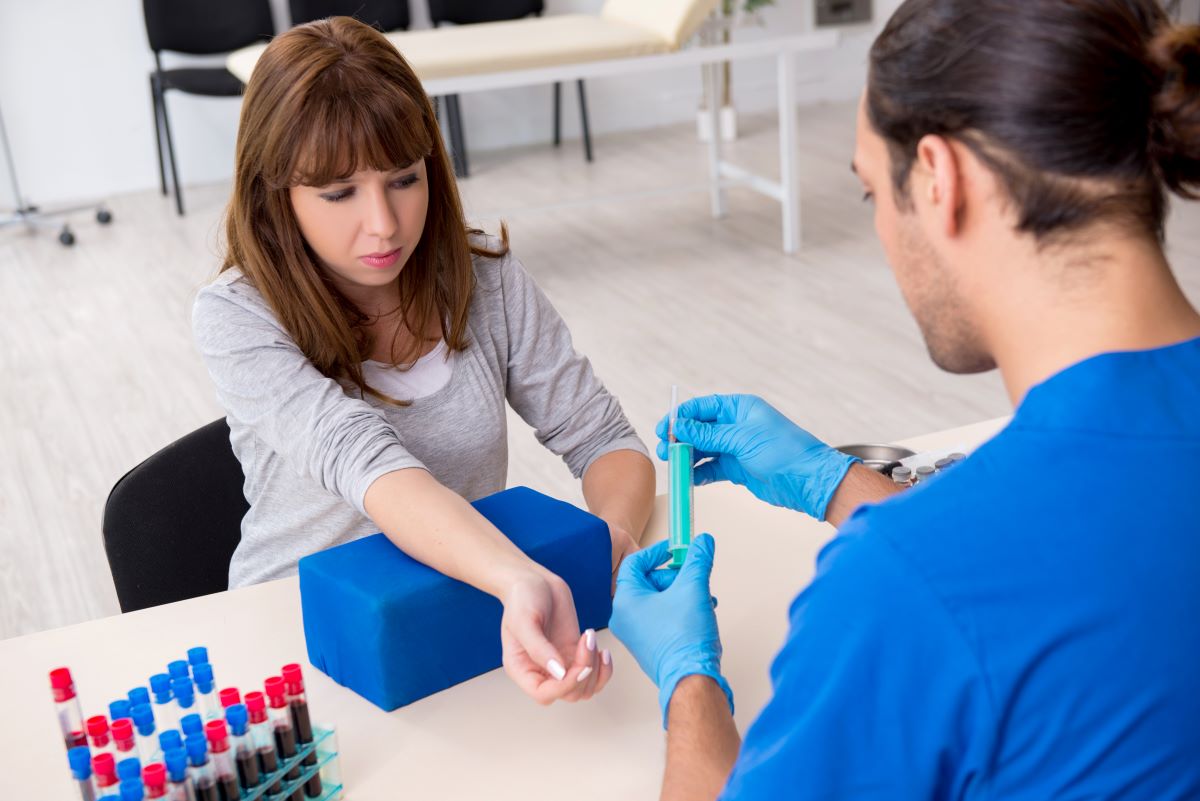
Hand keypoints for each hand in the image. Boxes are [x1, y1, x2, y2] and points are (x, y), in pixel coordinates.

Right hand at [500, 570, 611, 704]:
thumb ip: (539, 650)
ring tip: (591, 639)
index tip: (578, 665)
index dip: (565, 686)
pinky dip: (603, 667)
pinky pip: (593, 673)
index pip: (544, 694)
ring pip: (584, 687)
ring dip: (596, 669)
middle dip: (584, 672)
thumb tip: (559, 674)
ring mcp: (560, 663)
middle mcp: (541, 671)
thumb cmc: (521, 598)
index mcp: (522, 669)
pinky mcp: (574, 653)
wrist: (534, 580)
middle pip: (569, 693)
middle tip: (586, 642)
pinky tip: (601, 649)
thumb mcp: (525, 621)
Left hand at [610, 535, 732, 726]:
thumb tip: (702, 543)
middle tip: (695, 574)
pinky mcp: (650, 643)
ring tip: (704, 596)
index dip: (658, 551)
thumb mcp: (693, 588)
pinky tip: (701, 611)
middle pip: (650, 580)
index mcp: (625, 601)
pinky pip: (663, 615)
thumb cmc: (683, 639)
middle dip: (678, 576)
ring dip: (684, 592)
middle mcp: (625, 617)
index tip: (677, 548)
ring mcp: (637, 632)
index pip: (635, 562)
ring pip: (660, 599)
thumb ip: (697, 560)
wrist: (691, 679)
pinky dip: (682, 608)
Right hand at [656, 394, 858, 520]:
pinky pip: (712, 468)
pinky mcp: (738, 468)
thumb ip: (709, 434)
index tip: (665, 428)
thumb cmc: (783, 451)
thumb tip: (681, 427)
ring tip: (672, 463)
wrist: (807, 480)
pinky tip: (688, 477)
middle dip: (681, 438)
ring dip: (687, 456)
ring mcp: (737, 447)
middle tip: (666, 449)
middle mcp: (736, 425)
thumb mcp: (741, 439)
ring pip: (704, 449)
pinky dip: (699, 472)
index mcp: (740, 408)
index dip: (681, 416)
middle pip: (700, 428)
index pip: (703, 407)